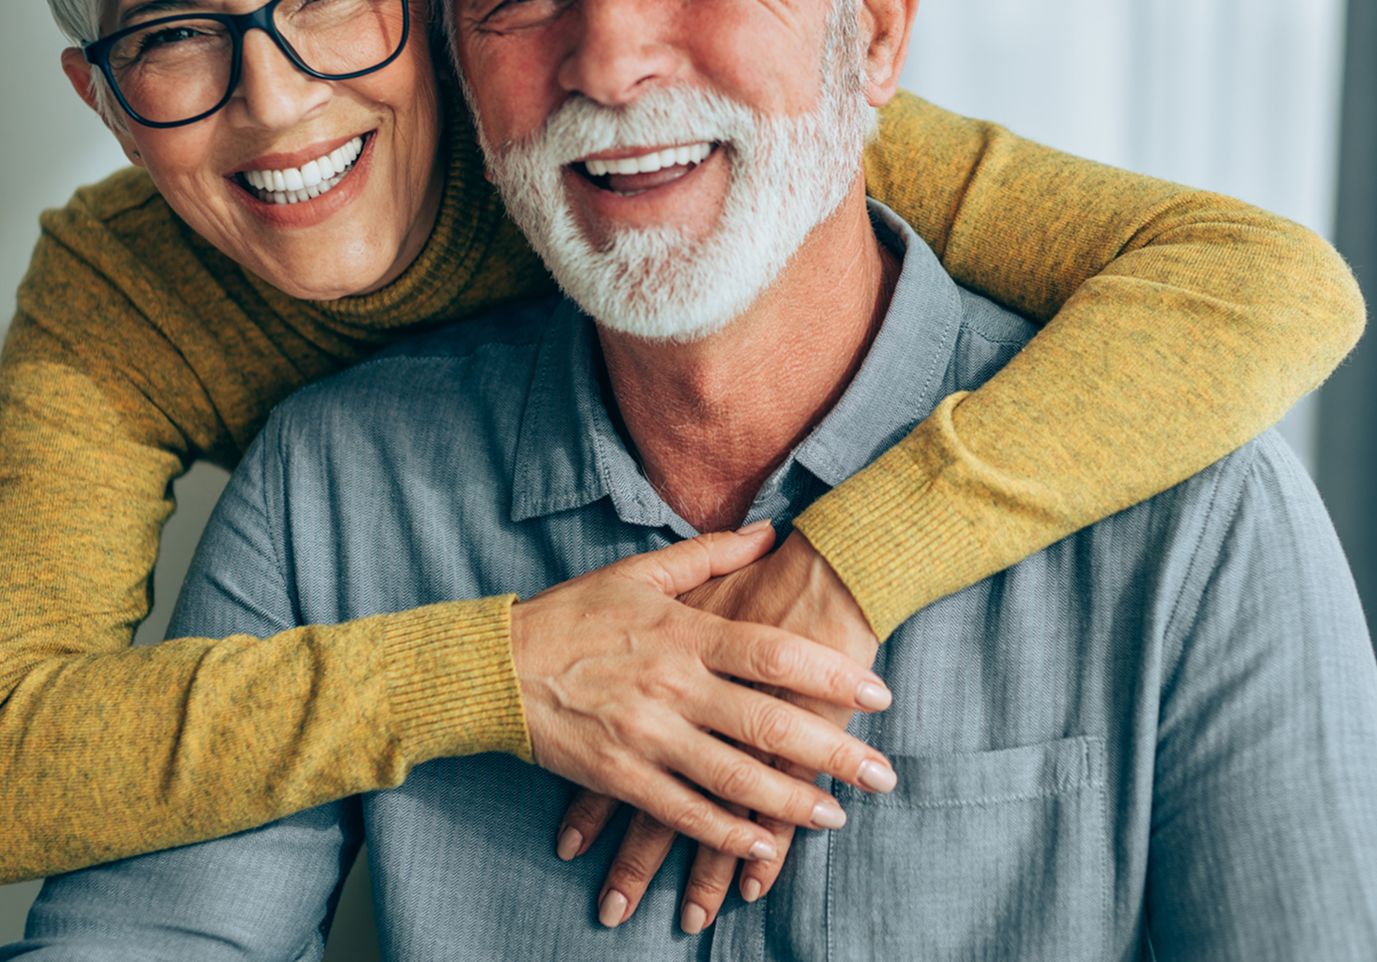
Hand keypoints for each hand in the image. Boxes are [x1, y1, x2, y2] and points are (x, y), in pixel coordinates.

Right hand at [511, 522, 893, 904]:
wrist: (493, 665)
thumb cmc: (571, 613)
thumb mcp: (638, 572)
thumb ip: (709, 554)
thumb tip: (769, 529)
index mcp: (683, 633)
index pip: (774, 654)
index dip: (831, 675)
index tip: (877, 695)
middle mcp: (672, 686)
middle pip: (768, 723)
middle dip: (834, 752)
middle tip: (883, 773)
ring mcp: (646, 736)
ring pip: (733, 777)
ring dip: (791, 802)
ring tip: (838, 815)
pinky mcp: (619, 777)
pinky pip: (682, 812)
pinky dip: (724, 833)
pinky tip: (761, 848)